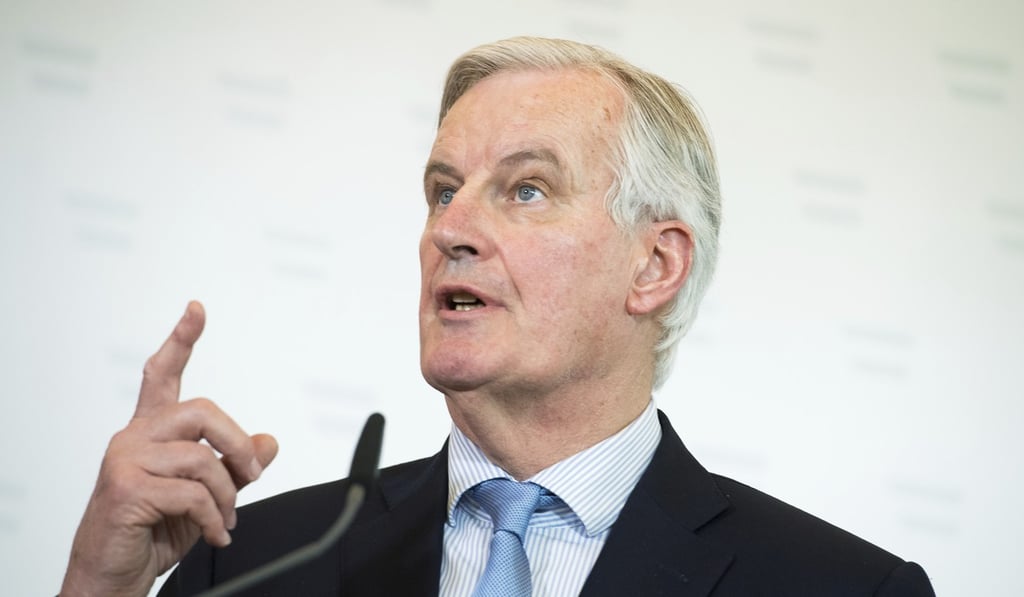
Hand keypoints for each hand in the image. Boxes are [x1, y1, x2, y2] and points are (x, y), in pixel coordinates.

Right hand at [60, 301, 278, 596]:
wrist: (113, 575)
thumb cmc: (152, 531)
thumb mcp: (204, 495)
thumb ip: (233, 466)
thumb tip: (270, 442)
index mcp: (150, 432)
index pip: (162, 374)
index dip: (181, 339)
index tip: (197, 309)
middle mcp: (133, 437)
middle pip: (202, 410)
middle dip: (237, 443)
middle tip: (252, 474)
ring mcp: (125, 461)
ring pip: (202, 458)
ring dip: (227, 495)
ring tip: (226, 519)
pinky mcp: (125, 489)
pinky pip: (192, 493)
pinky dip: (213, 517)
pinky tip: (214, 533)